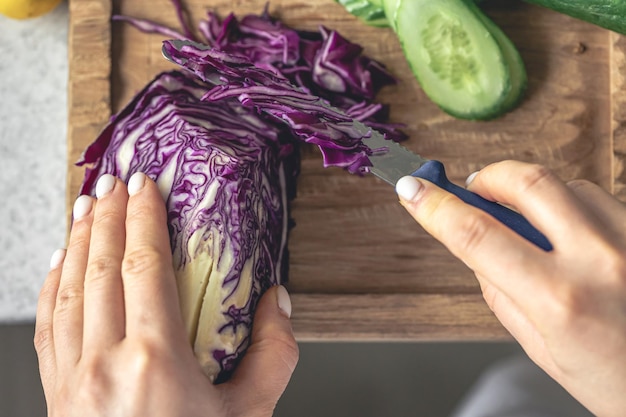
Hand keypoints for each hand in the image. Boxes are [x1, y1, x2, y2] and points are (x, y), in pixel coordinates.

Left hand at [35, 173, 297, 416]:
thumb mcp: (250, 415)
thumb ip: (273, 355)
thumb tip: (278, 301)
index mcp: (154, 361)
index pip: (144, 268)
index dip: (144, 219)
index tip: (146, 184)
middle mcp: (104, 363)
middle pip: (100, 269)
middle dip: (109, 217)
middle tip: (114, 181)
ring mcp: (72, 380)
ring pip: (67, 291)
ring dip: (78, 241)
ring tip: (87, 206)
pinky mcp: (58, 396)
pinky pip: (48, 327)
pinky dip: (51, 286)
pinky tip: (58, 265)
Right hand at [396, 161, 625, 416]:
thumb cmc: (616, 384)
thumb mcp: (542, 350)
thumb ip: (503, 292)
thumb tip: (475, 248)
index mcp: (559, 301)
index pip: (476, 235)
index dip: (435, 207)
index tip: (412, 190)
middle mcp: (600, 261)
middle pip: (529, 183)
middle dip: (490, 176)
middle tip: (477, 188)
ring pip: (569, 185)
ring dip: (536, 193)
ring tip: (531, 221)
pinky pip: (603, 199)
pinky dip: (574, 206)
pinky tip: (573, 233)